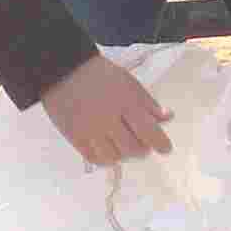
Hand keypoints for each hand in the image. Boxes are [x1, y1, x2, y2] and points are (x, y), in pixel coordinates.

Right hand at [43, 55, 172, 166]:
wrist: (63, 70)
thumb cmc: (100, 75)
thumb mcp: (129, 83)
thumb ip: (148, 102)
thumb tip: (167, 117)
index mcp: (125, 102)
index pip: (149, 131)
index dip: (161, 144)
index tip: (165, 149)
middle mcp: (108, 119)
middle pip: (133, 149)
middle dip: (142, 150)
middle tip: (142, 145)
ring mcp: (90, 130)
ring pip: (114, 158)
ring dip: (124, 155)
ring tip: (123, 146)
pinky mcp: (75, 137)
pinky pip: (95, 158)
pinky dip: (105, 159)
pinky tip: (108, 150)